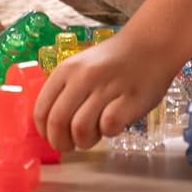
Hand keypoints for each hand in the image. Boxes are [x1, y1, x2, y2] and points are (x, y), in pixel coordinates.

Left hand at [34, 33, 182, 151]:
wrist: (150, 46)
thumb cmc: (113, 63)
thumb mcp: (80, 68)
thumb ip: (64, 92)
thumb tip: (50, 127)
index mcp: (66, 70)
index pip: (41, 110)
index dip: (45, 132)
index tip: (54, 138)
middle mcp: (83, 77)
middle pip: (57, 122)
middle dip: (61, 143)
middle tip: (72, 146)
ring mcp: (107, 87)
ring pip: (80, 129)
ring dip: (85, 141)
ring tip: (95, 134)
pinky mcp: (130, 99)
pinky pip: (109, 126)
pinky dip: (108, 132)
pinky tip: (114, 124)